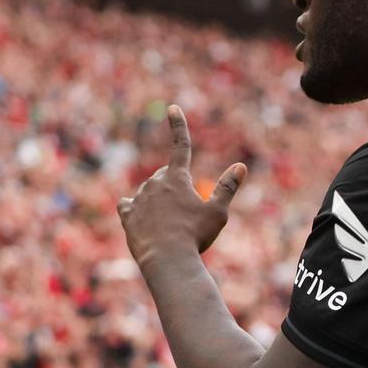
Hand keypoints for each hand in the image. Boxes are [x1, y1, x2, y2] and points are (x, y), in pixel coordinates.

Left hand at [118, 105, 246, 266]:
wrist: (165, 260)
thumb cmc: (195, 236)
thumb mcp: (217, 213)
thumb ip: (227, 188)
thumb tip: (241, 166)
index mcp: (177, 178)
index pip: (181, 146)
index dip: (178, 125)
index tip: (172, 107)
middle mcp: (155, 183)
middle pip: (165, 175)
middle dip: (174, 184)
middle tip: (186, 210)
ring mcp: (139, 198)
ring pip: (148, 190)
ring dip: (157, 199)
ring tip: (169, 224)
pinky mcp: (127, 214)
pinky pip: (128, 204)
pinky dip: (135, 208)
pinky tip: (141, 218)